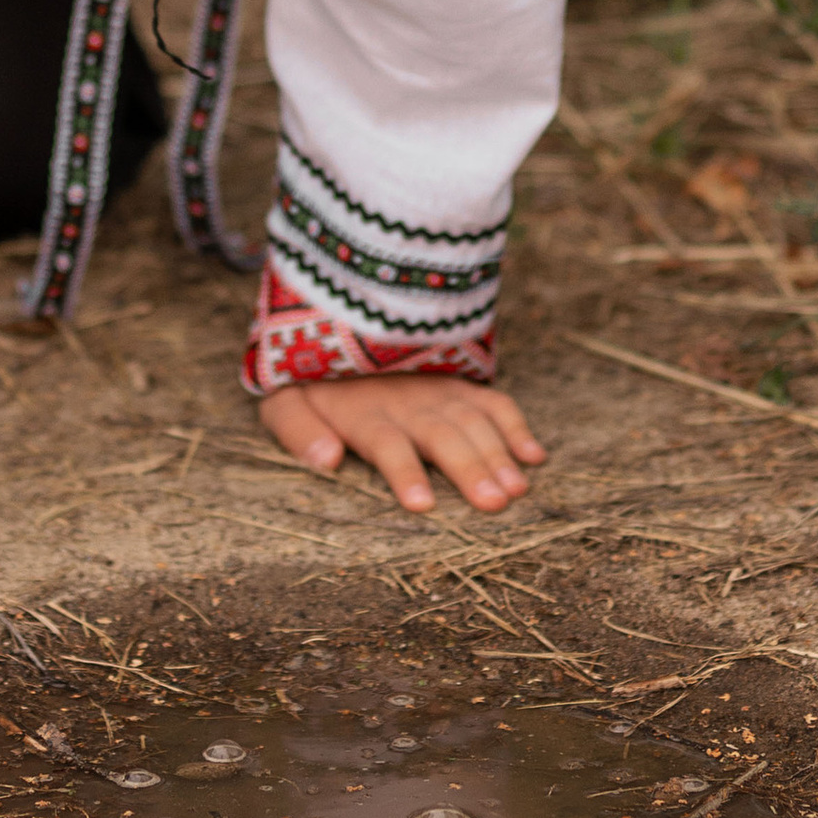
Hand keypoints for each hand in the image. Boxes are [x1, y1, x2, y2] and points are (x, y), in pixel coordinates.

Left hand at [258, 374, 544, 514]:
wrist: (334, 313)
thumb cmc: (309, 377)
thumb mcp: (283, 398)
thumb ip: (297, 430)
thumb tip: (325, 461)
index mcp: (363, 413)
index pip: (386, 444)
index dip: (404, 472)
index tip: (422, 504)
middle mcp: (406, 402)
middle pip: (440, 436)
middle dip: (468, 469)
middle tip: (494, 503)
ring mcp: (437, 389)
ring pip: (473, 422)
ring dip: (497, 454)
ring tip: (516, 488)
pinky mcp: (457, 381)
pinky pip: (492, 400)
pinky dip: (515, 425)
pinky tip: (534, 456)